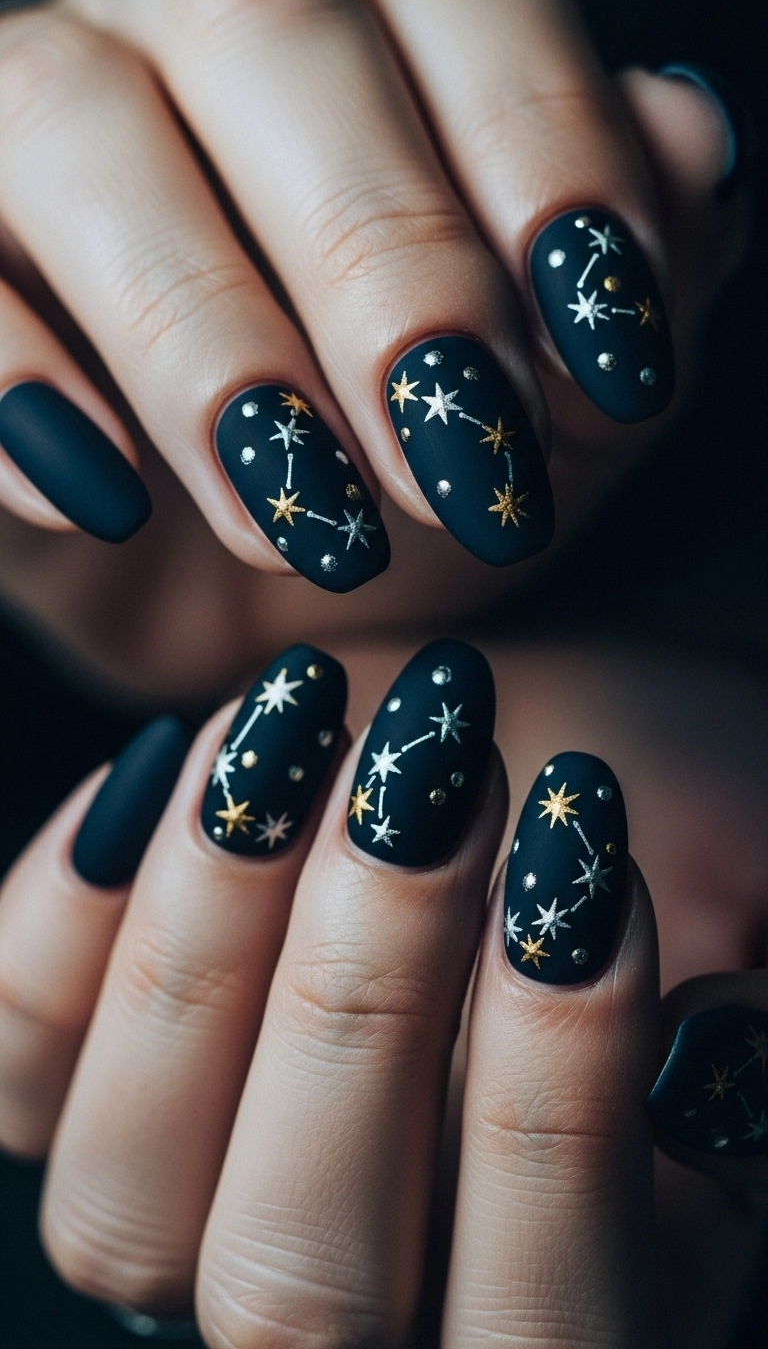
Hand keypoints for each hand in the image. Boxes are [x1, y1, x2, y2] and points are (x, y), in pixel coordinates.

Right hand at [0, 0, 747, 694]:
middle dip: (380, 260)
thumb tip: (689, 143)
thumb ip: (643, 264)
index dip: (546, 154)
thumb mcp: (567, 391)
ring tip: (308, 520)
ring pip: (73, 122)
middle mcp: (181, 6)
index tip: (612, 360)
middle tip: (458, 467)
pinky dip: (14, 383)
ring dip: (205, 335)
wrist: (247, 595)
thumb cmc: (413, 466)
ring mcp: (33, 113)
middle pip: (261, 29)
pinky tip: (104, 504)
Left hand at [0, 639, 764, 1345]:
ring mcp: (179, 1218)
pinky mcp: (78, 1094)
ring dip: (208, 951)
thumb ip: (739, 1031)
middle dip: (367, 1006)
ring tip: (302, 737)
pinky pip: (15, 1071)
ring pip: (121, 1209)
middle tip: (433, 775)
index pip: (534, 1323)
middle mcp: (341, 1315)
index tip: (586, 861)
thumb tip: (702, 1062)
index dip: (554, 1103)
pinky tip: (181, 767)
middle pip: (299, 1290)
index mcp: (542, 1314)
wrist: (540, 762)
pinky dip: (66, 927)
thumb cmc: (664, 830)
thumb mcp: (747, 907)